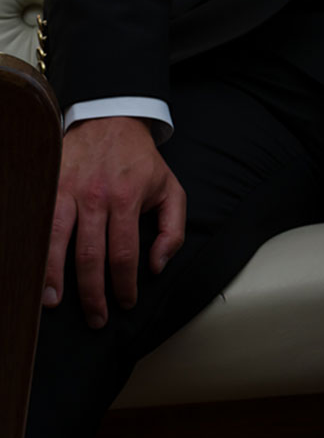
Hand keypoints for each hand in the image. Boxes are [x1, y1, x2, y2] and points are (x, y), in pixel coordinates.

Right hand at [44, 116, 186, 327]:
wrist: (112, 119)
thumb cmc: (142, 161)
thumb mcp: (171, 189)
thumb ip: (173, 229)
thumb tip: (157, 266)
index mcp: (128, 198)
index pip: (124, 253)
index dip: (124, 284)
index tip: (125, 302)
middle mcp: (96, 195)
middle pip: (90, 255)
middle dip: (92, 294)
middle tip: (96, 318)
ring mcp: (69, 189)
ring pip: (57, 241)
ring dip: (54, 277)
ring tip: (54, 304)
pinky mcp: (50, 183)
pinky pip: (40, 222)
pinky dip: (37, 249)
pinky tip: (36, 271)